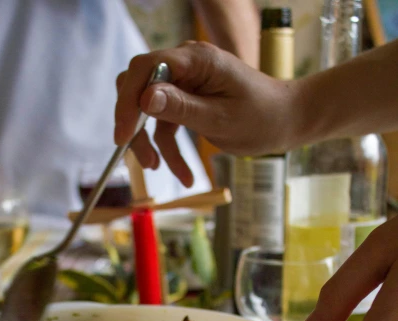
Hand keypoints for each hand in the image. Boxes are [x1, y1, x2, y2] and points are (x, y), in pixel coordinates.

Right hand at [114, 41, 295, 185]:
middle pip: (138, 87)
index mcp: (196, 59)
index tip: (123, 135)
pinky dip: (168, 149)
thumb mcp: (220, 119)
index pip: (145, 69)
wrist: (285, 121)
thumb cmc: (261, 118)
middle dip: (134, 124)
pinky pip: (164, 124)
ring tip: (158, 169)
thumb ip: (182, 108)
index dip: (128, 101)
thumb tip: (145, 98)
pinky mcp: (186, 100)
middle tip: (141, 157)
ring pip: (147, 110)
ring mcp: (184, 81)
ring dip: (150, 143)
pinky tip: (183, 173)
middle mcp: (186, 64)